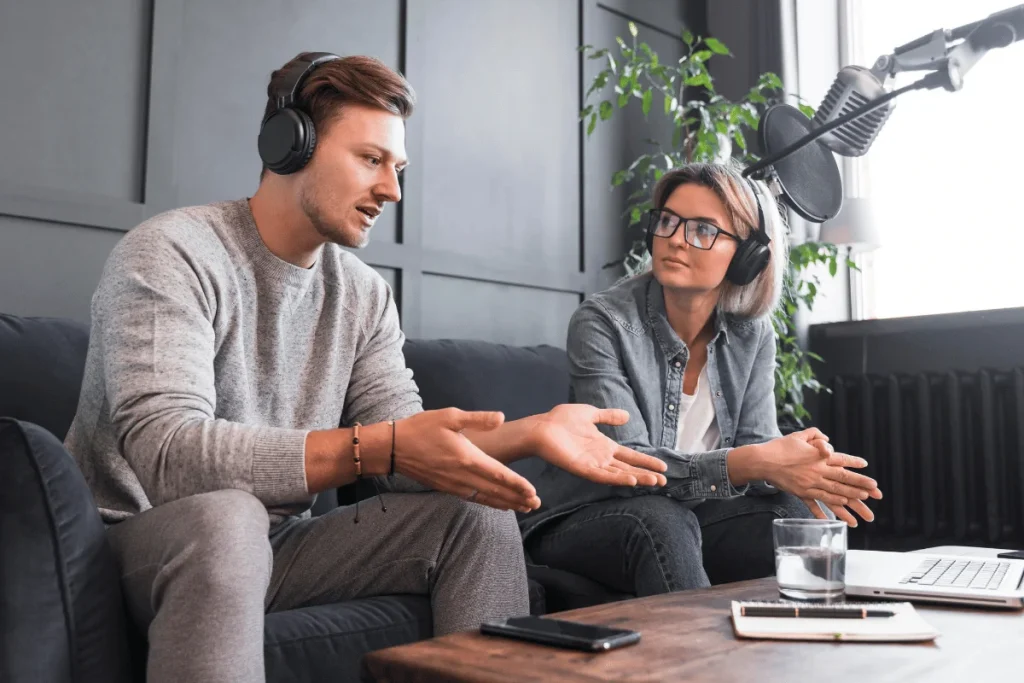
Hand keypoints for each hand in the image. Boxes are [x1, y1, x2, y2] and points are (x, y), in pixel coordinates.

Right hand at [395, 408, 540, 511]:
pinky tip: (497, 504)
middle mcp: (463, 476)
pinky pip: (473, 499)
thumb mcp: (450, 416)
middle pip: (495, 491)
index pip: (498, 475)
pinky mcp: (447, 488)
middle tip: (536, 504)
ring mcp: (454, 485)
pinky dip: (489, 503)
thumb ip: (477, 419)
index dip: (517, 484)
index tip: (533, 492)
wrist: (393, 448)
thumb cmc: (422, 428)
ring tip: (523, 508)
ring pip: (485, 498)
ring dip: (505, 503)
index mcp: (467, 458)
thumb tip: (501, 417)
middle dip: (517, 498)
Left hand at [527, 404, 667, 486]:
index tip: (664, 466)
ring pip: (620, 474)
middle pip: (628, 468)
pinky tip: (631, 480)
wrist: (541, 427)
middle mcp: (601, 458)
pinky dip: (617, 479)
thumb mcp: (590, 414)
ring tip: (655, 482)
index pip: (630, 455)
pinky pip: (603, 476)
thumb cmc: (560, 420)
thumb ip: (608, 416)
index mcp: (604, 446)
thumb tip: (627, 415)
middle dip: (646, 474)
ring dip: (637, 478)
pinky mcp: (583, 468)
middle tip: (665, 480)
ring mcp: (593, 464)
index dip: (646, 460)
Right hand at [760, 428, 881, 525]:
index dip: (853, 462)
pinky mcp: (801, 492)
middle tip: (875, 490)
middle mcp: (817, 471)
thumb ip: (814, 434)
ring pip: (834, 492)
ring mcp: (810, 483)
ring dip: (850, 498)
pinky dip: (825, 510)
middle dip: (860, 484)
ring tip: (863, 502)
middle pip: (842, 478)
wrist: (763, 461)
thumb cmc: (779, 447)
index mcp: (818, 456)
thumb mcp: (798, 436)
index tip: (865, 465)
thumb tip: (827, 440)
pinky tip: (834, 517)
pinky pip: (815, 503)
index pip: (840, 459)